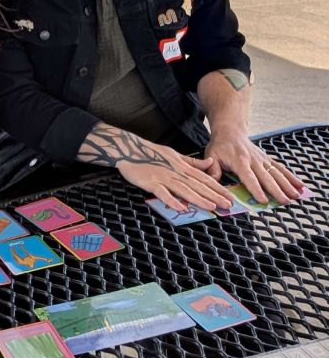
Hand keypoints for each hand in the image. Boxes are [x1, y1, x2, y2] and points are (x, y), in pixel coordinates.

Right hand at [80, 125, 234, 212]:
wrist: (129, 148)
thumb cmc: (151, 152)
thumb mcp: (174, 154)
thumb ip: (192, 162)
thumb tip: (209, 164)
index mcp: (183, 166)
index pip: (204, 179)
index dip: (218, 188)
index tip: (230, 197)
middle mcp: (176, 172)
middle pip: (197, 185)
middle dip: (214, 196)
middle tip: (227, 206)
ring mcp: (164, 177)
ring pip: (184, 190)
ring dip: (198, 199)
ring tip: (211, 207)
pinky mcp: (151, 182)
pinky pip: (163, 193)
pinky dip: (172, 200)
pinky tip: (181, 208)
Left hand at [205, 129, 303, 204]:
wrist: (231, 130)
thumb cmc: (220, 145)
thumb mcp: (211, 155)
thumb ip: (213, 169)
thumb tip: (213, 181)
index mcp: (239, 161)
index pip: (249, 177)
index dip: (256, 189)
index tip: (263, 200)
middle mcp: (254, 160)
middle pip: (267, 177)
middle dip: (277, 190)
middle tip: (285, 201)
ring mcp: (262, 159)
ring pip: (277, 173)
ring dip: (287, 185)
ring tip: (296, 196)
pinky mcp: (267, 159)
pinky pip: (281, 168)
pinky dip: (291, 177)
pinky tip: (300, 185)